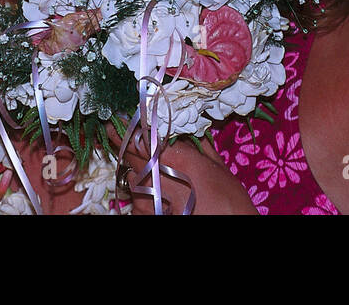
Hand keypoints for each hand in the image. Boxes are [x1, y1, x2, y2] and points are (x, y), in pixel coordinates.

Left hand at [111, 129, 256, 214]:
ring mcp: (149, 200)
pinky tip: (159, 199)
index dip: (127, 130)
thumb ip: (200, 146)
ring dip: (137, 173)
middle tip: (126, 141)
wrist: (231, 227)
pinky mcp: (145, 216)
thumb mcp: (219, 168)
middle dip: (128, 148)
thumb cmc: (230, 201)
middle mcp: (159, 177)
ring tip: (155, 177)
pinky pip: (135, 200)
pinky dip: (142, 196)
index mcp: (177, 159)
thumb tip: (188, 132)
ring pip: (131, 178)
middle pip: (131, 156)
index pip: (141, 138)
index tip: (117, 121)